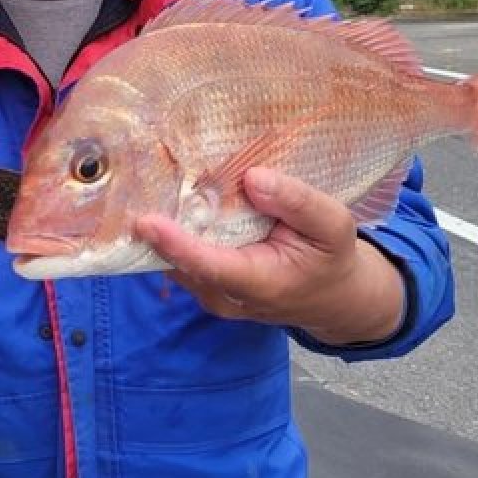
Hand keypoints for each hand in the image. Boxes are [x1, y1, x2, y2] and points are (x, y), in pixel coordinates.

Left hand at [134, 167, 405, 344]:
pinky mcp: (202, 284)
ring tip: (155, 183)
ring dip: (163, 226)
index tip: (147, 221)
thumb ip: (297, 202)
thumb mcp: (333, 225)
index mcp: (259, 284)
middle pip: (180, 260)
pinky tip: (171, 200)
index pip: (209, 265)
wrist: (331, 298)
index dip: (175, 243)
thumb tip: (252, 179)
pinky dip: (172, 231)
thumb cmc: (330, 258)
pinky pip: (177, 257)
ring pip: (172, 259)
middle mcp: (224, 295)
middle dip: (160, 225)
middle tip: (144, 180)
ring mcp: (209, 293)